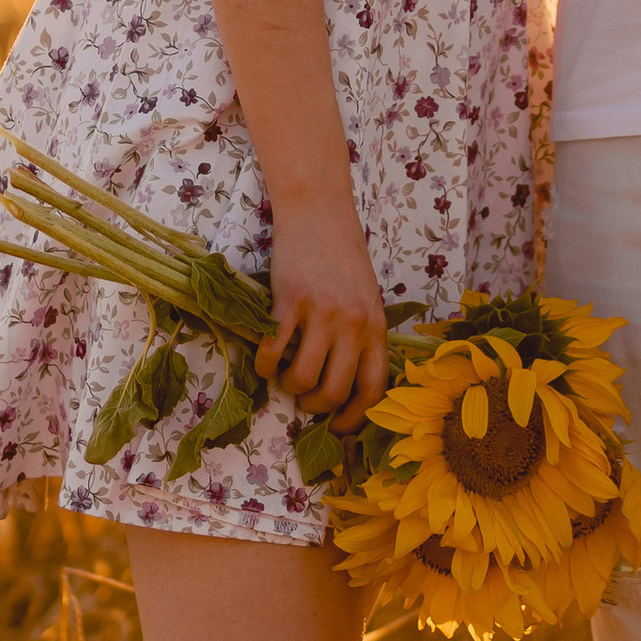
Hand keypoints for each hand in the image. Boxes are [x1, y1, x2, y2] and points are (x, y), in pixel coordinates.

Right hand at [255, 207, 390, 431]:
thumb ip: (361, 336)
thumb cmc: (342, 256)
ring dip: (288, 387)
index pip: (373, 389)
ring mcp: (322, 313)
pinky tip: (264, 360)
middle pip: (334, 391)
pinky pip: (273, 352)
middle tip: (303, 397)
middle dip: (314, 406)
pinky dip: (264, 366)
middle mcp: (353, 325)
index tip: (337, 427)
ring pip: (303, 378)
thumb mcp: (366, 298)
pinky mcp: (290, 301)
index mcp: (376, 327)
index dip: (354, 418)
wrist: (319, 213)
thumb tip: (345, 385)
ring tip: (284, 377)